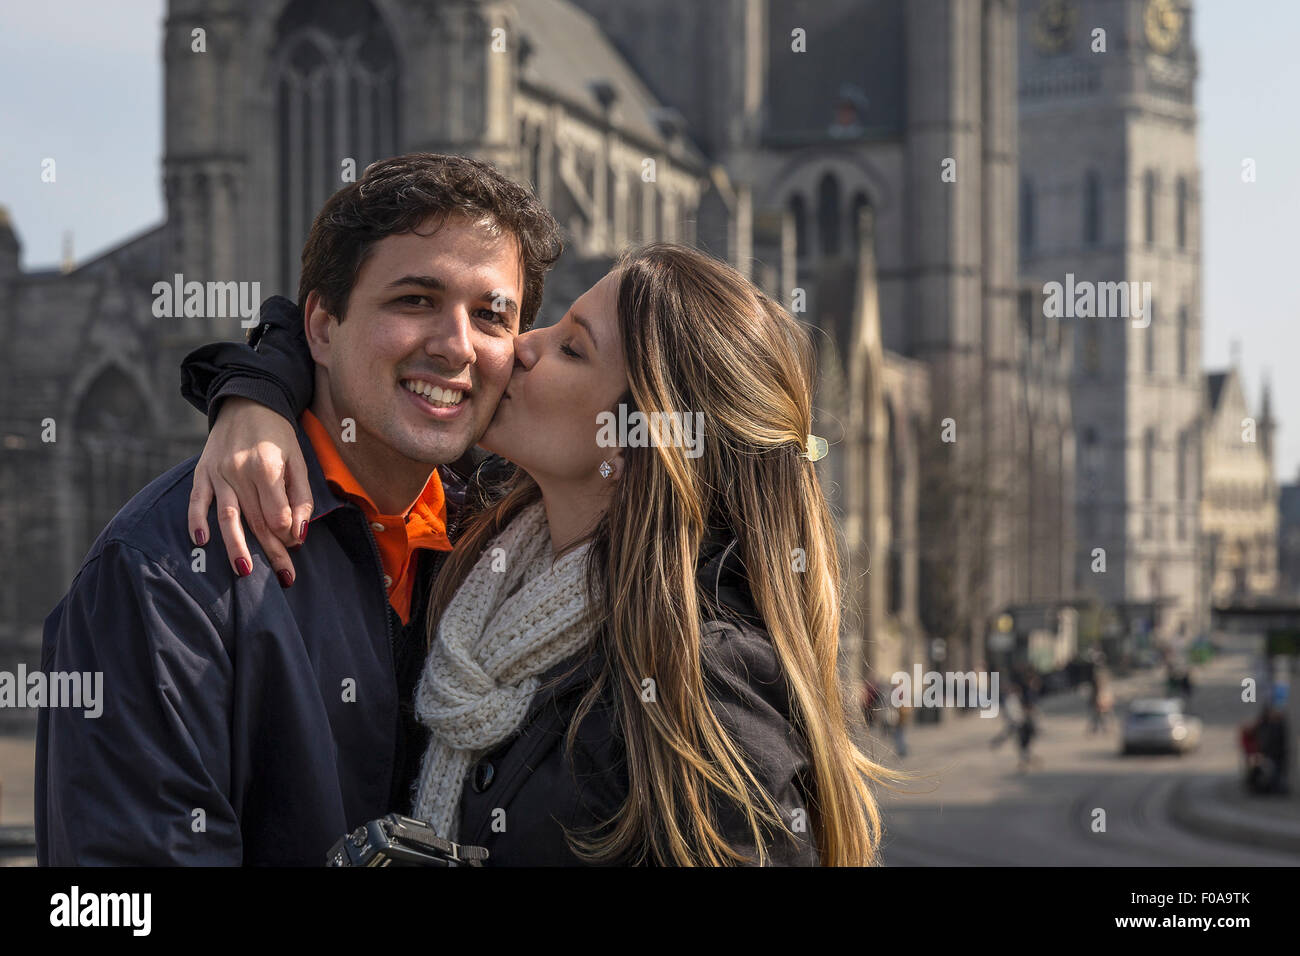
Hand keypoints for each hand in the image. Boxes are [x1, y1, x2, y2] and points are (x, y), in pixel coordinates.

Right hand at [188, 397, 313, 584]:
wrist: (247, 402)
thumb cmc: (278, 435)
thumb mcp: (299, 460)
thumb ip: (301, 496)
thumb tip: (300, 532)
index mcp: (267, 467)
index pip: (278, 513)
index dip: (288, 534)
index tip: (295, 545)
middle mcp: (240, 471)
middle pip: (256, 520)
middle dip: (271, 552)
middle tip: (285, 578)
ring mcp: (218, 473)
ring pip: (228, 516)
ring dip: (236, 546)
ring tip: (245, 571)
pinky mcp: (202, 472)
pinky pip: (197, 500)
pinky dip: (197, 521)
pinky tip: (201, 541)